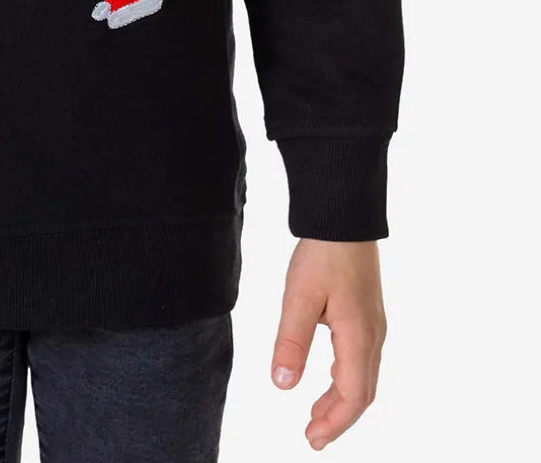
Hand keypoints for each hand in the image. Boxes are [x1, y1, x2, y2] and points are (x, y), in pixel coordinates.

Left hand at [270, 238, 386, 449]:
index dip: (335, 423)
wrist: (344, 216)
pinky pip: (360, 359)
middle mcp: (373, 336)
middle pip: (362, 392)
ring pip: (362, 376)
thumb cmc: (324, 253)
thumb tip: (282, 385)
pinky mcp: (367, 314)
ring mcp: (373, 325)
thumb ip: (292, 342)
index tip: (312, 440)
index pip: (353, 396)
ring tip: (315, 416)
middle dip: (338, 419)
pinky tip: (327, 378)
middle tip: (312, 438)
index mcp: (359, 337)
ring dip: (341, 400)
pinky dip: (344, 379)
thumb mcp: (300, 297)